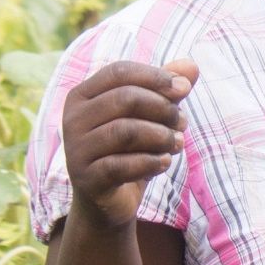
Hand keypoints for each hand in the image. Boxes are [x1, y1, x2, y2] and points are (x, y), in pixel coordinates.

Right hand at [64, 58, 197, 227]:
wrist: (109, 199)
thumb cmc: (129, 149)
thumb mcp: (150, 116)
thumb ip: (167, 89)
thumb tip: (192, 65)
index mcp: (82, 95)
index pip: (119, 71)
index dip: (155, 76)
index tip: (184, 89)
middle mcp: (72, 119)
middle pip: (125, 98)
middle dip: (162, 108)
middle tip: (182, 122)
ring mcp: (76, 150)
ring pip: (125, 131)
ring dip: (161, 136)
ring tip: (178, 143)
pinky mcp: (86, 179)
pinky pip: (122, 165)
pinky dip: (151, 162)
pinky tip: (165, 162)